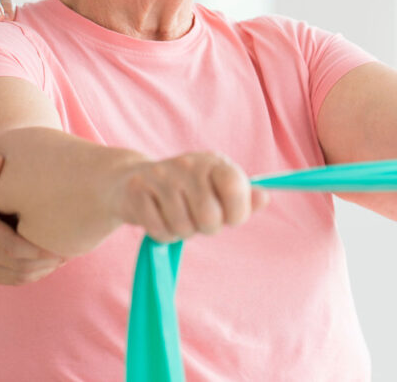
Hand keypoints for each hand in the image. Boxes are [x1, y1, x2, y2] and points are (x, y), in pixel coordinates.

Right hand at [0, 150, 63, 283]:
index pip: (14, 248)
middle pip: (19, 268)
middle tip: (73, 248)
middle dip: (48, 262)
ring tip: (62, 256)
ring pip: (14, 278)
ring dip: (41, 271)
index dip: (42, 250)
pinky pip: (5, 279)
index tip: (65, 242)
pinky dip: (27, 275)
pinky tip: (43, 262)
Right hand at [111, 152, 269, 243]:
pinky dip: (162, 234)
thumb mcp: (215, 189)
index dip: (237, 212)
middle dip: (206, 228)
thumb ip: (242, 196)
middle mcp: (187, 164)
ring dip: (182, 232)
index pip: (235, 187)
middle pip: (210, 217)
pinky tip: (159, 219)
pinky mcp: (137, 191)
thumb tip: (265, 198)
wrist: (131, 180)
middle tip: (198, 219)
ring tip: (176, 217)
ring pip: (183, 227)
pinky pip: (159, 230)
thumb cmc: (184, 191)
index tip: (229, 216)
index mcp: (213, 162)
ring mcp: (160, 176)